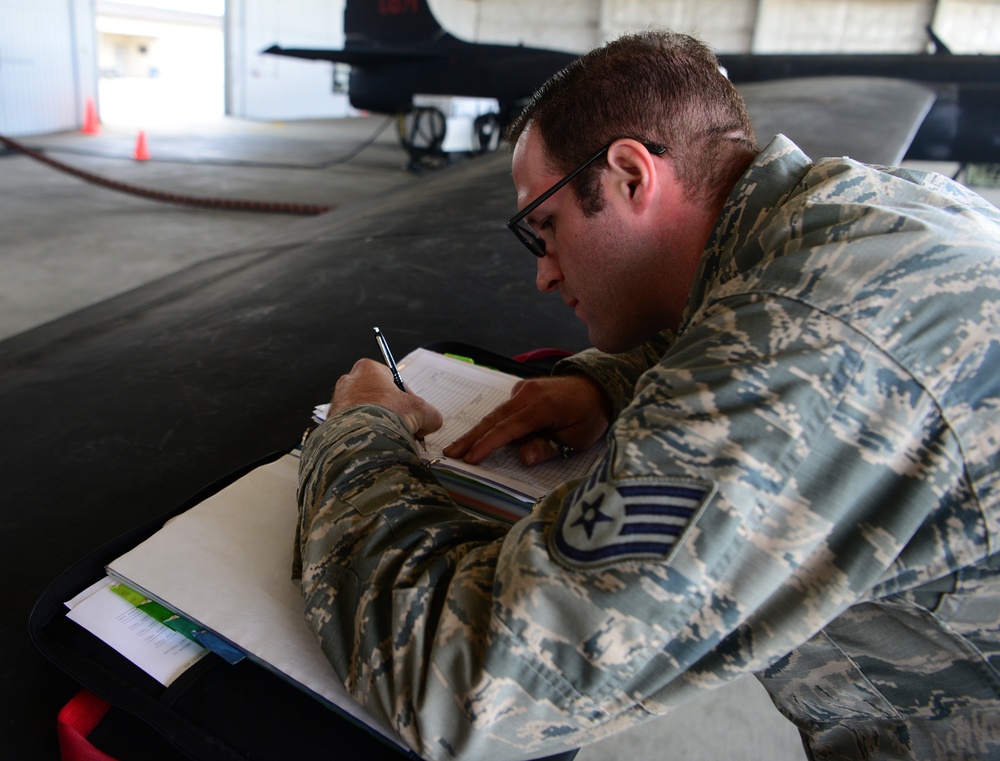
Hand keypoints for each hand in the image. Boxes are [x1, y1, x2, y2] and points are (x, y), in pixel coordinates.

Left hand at [330, 359, 443, 438]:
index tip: (413, 412)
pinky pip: (353, 424)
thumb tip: (431, 422)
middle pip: (378, 395)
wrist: (361, 440)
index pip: (393, 379)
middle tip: (403, 426)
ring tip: (389, 437)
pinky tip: (375, 442)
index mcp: (368, 369)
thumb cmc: (387, 417)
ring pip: (365, 410)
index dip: (407, 398)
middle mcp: (349, 380)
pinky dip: (364, 432)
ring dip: (378, 422)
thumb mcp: (421, 410)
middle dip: (391, 411)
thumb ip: (431, 414)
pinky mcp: (331, 420)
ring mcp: (338, 400)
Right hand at [443, 374, 610, 464]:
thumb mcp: (577, 438)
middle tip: (450, 453)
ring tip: (458, 447)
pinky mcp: (523, 390)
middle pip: (494, 419)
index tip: (470, 458)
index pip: (508, 428)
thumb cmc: (590, 416)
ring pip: (496, 413)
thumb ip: (549, 447)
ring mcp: (524, 389)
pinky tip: (480, 439)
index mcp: (543, 406)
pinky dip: (492, 424)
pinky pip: (504, 410)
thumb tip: (523, 458)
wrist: (598, 386)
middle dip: (471, 438)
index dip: (487, 445)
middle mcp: (528, 393)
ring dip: (477, 431)